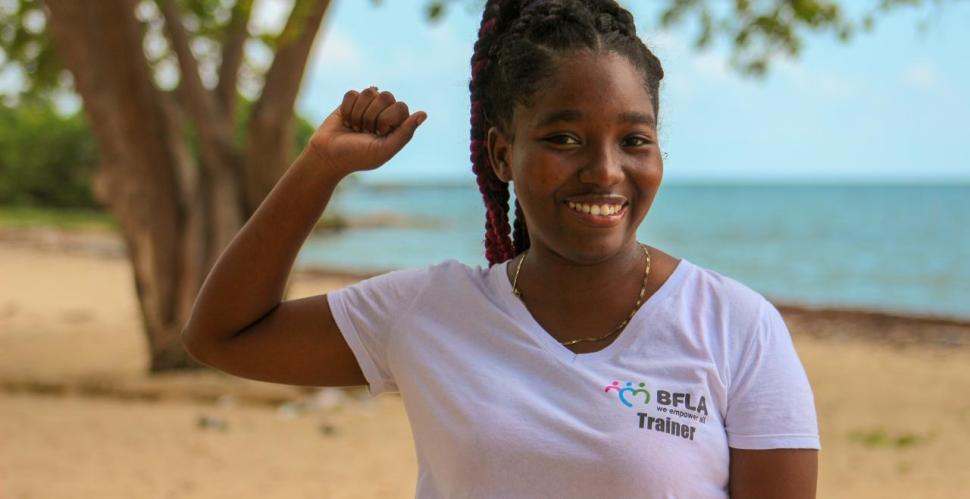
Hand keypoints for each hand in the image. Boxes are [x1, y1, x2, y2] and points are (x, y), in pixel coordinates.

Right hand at [305, 86, 426, 175]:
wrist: (329, 156)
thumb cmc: (359, 156)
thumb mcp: (384, 149)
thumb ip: (405, 133)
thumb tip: (423, 114)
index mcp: (398, 124)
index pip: (401, 107)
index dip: (387, 120)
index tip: (379, 134)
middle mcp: (386, 111)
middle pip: (386, 96)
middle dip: (372, 116)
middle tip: (365, 132)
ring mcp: (369, 105)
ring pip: (369, 93)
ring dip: (358, 114)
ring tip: (355, 128)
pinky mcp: (351, 101)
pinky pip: (353, 93)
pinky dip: (347, 109)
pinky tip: (346, 121)